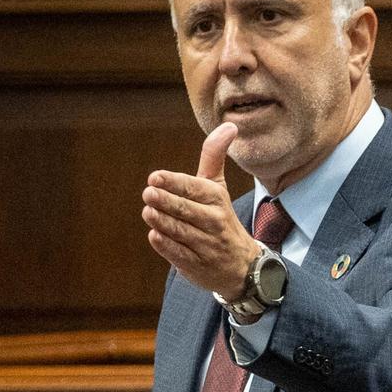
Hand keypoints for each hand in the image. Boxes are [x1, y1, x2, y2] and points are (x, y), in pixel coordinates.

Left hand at [143, 123, 256, 300]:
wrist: (243, 266)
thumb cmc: (221, 219)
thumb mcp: (218, 188)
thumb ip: (214, 157)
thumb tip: (229, 125)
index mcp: (216, 200)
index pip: (194, 188)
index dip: (174, 183)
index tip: (156, 178)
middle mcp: (213, 222)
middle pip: (186, 210)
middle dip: (166, 201)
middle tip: (149, 194)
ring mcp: (206, 245)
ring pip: (181, 231)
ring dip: (163, 222)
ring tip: (149, 212)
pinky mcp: (196, 265)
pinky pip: (179, 254)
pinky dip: (166, 245)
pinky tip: (156, 236)